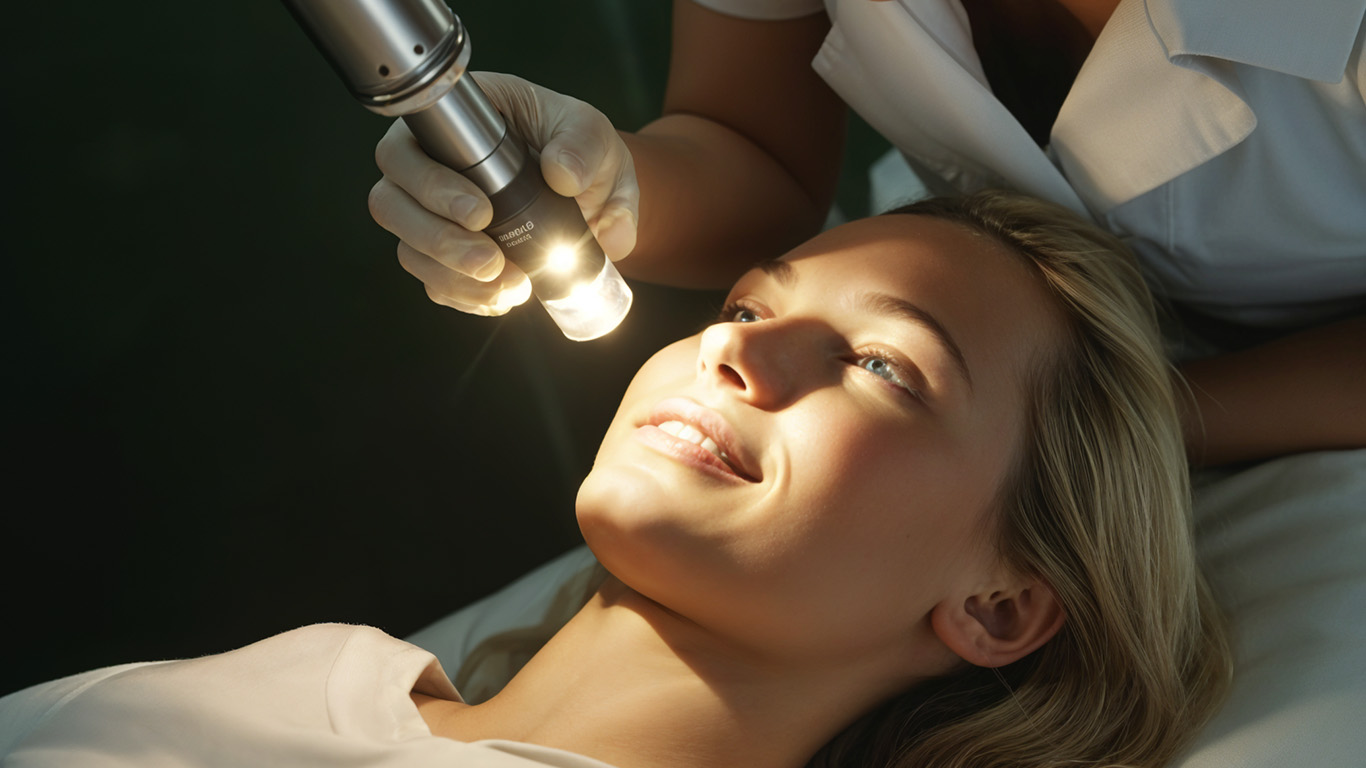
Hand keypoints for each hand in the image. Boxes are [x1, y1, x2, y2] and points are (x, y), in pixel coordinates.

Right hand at [368, 72, 638, 314]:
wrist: (594, 197)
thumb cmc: (581, 151)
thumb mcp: (594, 136)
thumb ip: (585, 148)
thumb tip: (562, 174)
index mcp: (454, 121)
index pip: (407, 146)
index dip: (430, 184)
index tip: (481, 214)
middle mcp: (429, 163)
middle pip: (391, 202)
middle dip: (438, 240)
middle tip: (491, 261)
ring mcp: (430, 211)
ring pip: (408, 247)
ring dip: (451, 275)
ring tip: (509, 286)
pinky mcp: (443, 253)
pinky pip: (433, 280)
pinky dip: (465, 295)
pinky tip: (502, 296)